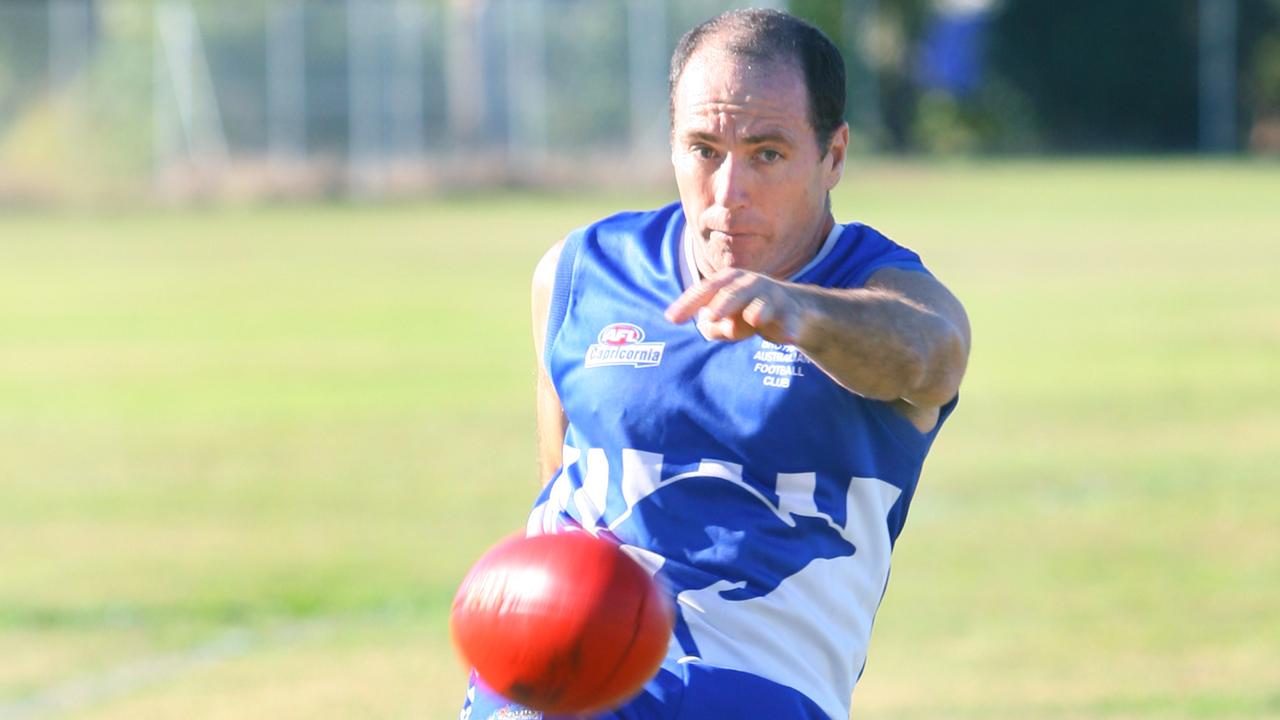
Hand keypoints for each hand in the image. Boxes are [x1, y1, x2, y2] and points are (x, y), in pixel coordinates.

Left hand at [665, 268, 806, 343]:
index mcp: (728, 282)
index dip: (688, 304)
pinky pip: (789, 322)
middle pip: (733, 294)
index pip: (705, 291)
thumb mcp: (727, 319)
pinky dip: (790, 328)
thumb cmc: (748, 312)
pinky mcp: (790, 313)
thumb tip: (707, 326)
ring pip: (762, 305)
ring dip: (758, 311)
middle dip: (723, 304)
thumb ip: (714, 326)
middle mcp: (749, 284)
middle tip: (712, 316)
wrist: (794, 309)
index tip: (672, 319)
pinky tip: (789, 338)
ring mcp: (771, 297)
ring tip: (754, 318)